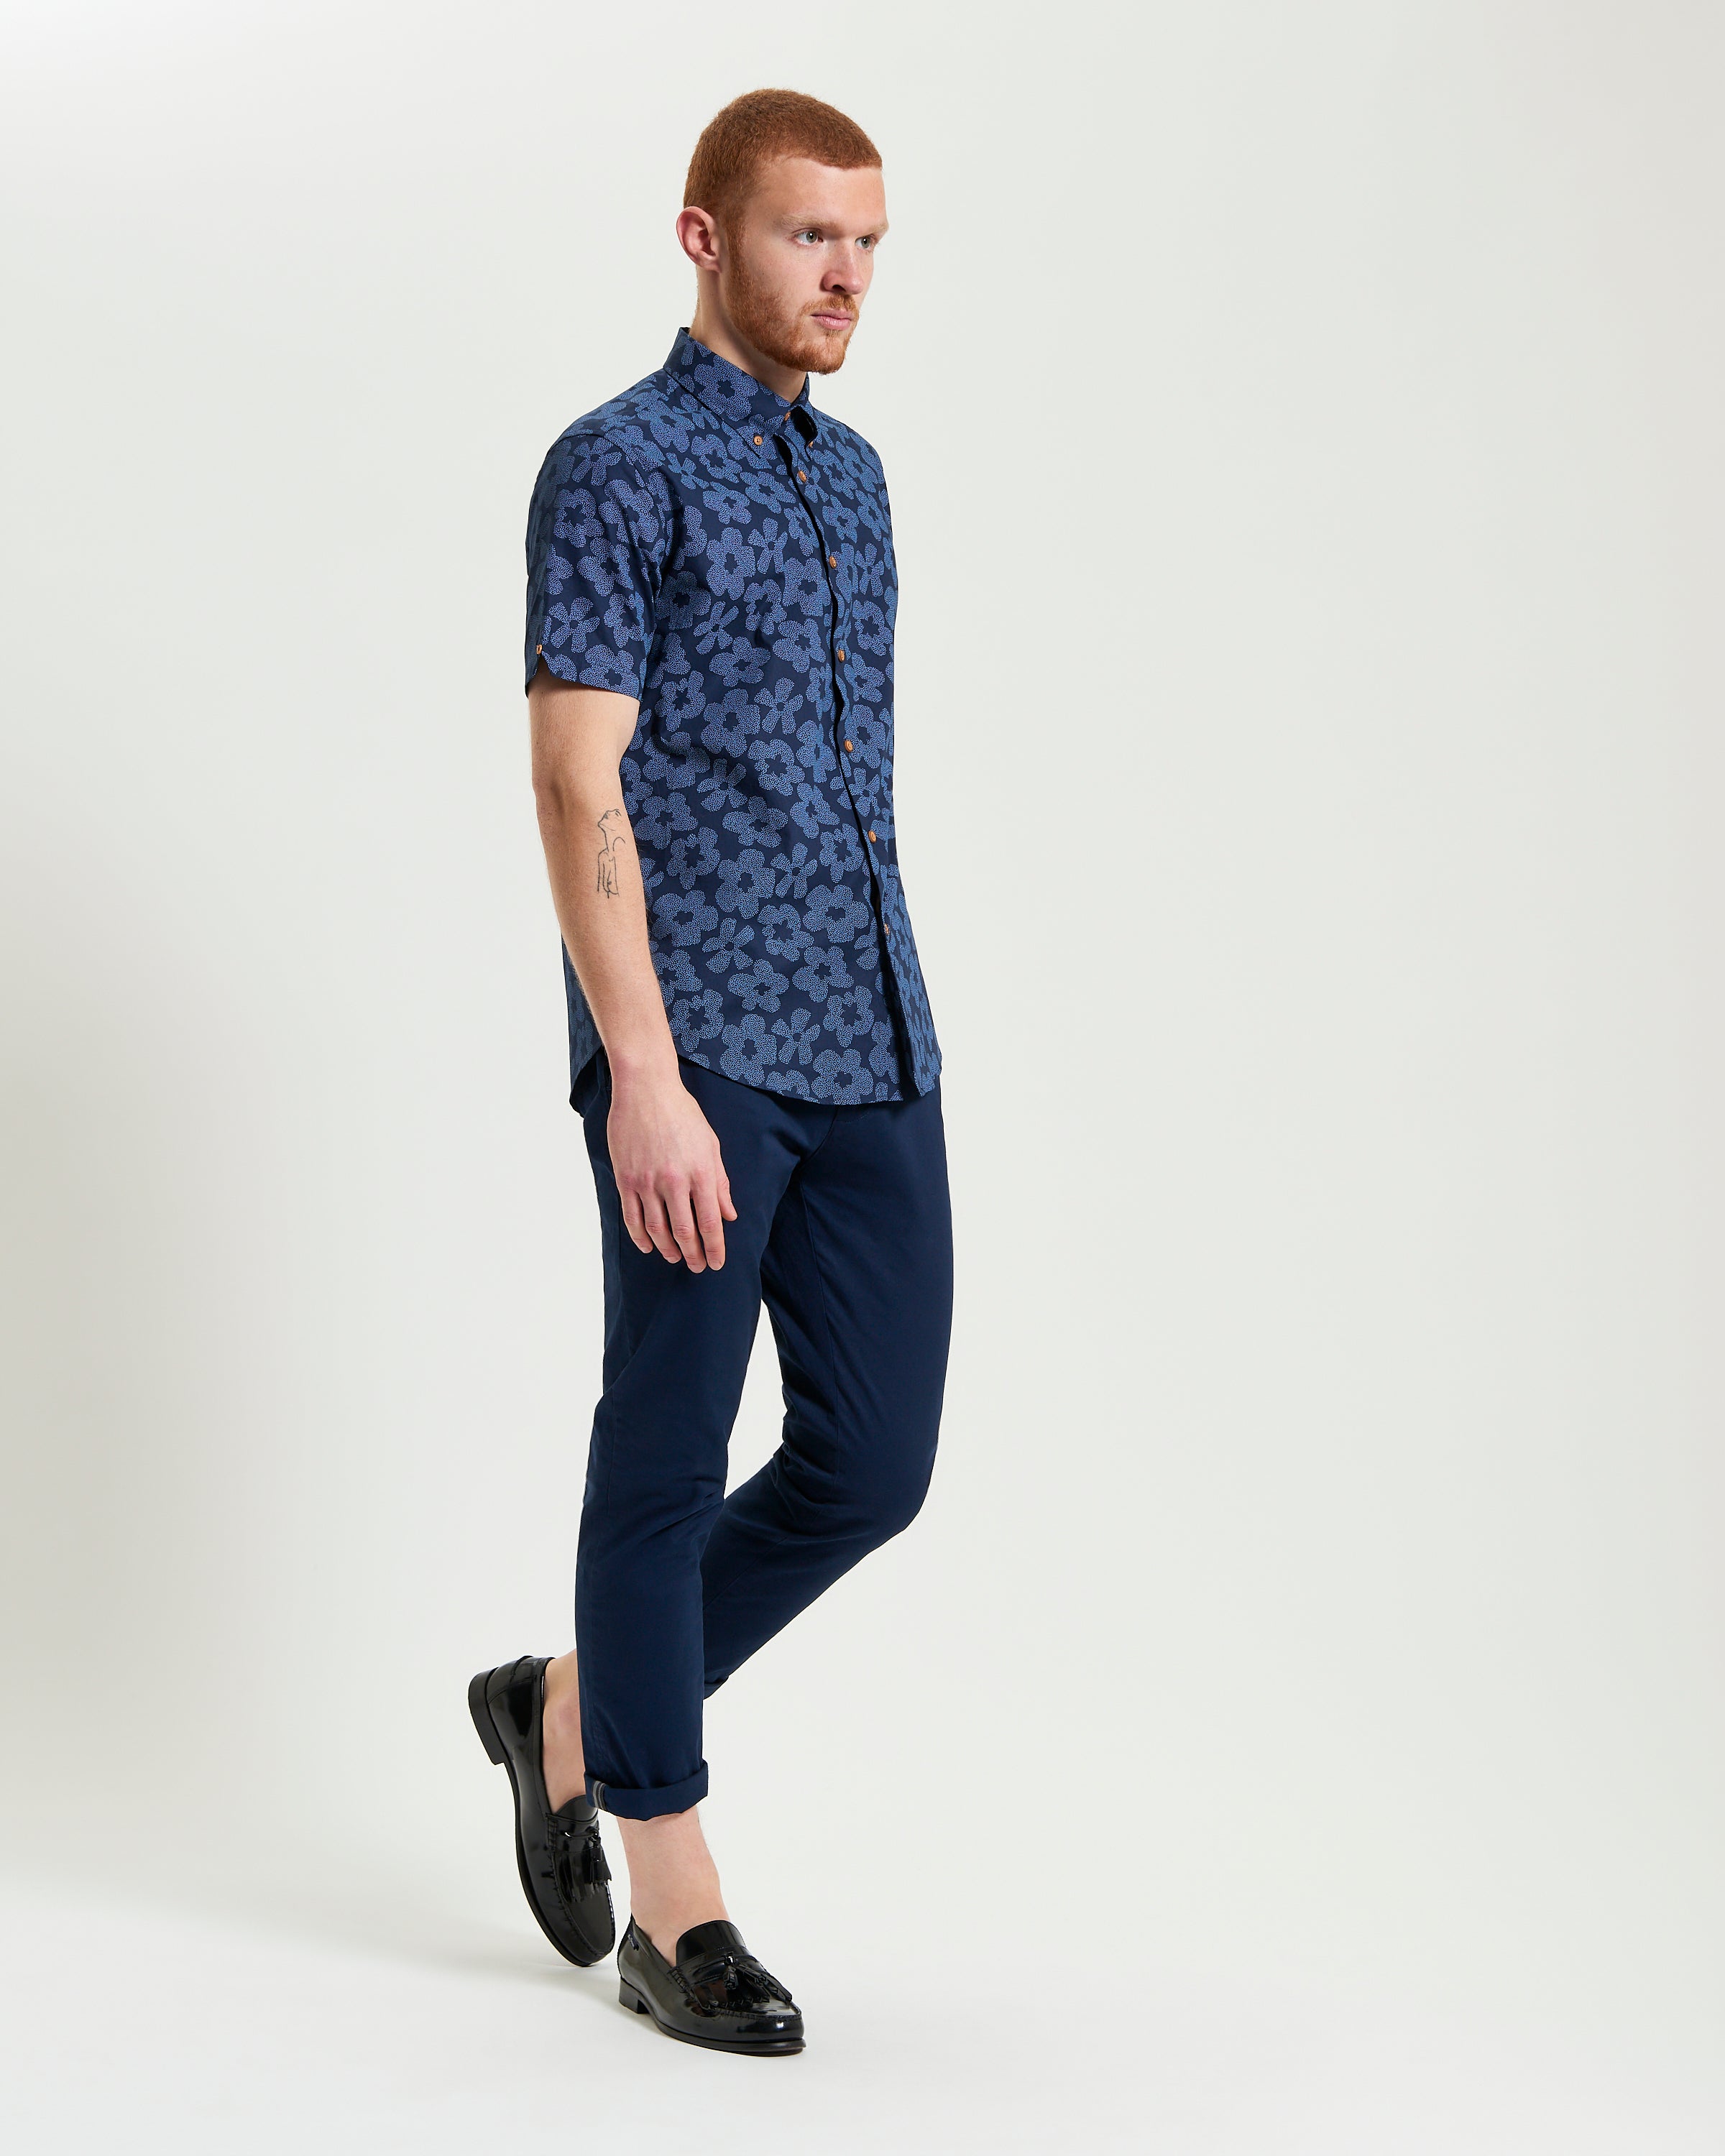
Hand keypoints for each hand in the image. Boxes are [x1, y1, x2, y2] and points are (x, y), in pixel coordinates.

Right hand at [606, 1066, 737, 1269]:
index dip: (715, 1248)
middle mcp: (674, 1181)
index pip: (710, 1223)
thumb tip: (729, 1215)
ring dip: (668, 1250)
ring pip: (657, 1229)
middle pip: (685, 1232)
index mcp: (701, 1172)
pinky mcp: (626, 1178)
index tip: (717, 1263)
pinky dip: (641, 1237)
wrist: (646, 1090)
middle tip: (698, 1267)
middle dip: (693, 1255)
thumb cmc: (683, 1114)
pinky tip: (649, 1246)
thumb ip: (720, 1183)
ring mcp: (647, 1181)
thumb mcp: (711, 1146)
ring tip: (675, 1258)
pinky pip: (632, 1217)